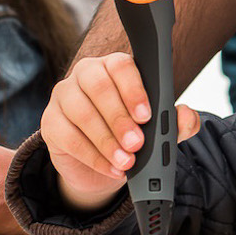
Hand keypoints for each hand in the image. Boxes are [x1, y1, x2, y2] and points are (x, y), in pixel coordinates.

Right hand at [41, 53, 201, 211]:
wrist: (102, 164)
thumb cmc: (131, 135)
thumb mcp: (158, 131)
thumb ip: (177, 122)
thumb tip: (185, 115)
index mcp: (114, 67)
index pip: (120, 66)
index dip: (133, 89)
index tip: (146, 115)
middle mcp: (86, 75)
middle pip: (98, 87)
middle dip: (120, 118)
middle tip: (137, 143)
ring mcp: (64, 96)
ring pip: (81, 112)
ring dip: (106, 140)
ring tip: (126, 161)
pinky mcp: (50, 122)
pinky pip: (68, 136)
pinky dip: (93, 156)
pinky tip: (111, 168)